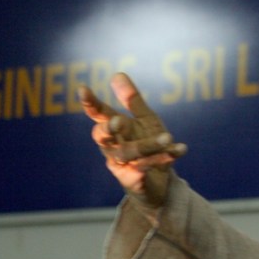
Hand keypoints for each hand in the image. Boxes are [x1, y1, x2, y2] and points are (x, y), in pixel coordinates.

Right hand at [79, 73, 186, 208]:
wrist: (159, 185)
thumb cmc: (148, 147)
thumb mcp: (144, 121)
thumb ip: (132, 100)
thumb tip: (117, 74)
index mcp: (114, 130)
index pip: (98, 115)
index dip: (90, 103)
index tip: (83, 89)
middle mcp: (113, 148)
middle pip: (106, 138)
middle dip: (109, 129)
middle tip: (117, 122)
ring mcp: (122, 167)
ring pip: (130, 154)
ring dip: (148, 145)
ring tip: (168, 136)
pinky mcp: (135, 183)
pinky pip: (147, 171)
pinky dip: (162, 162)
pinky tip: (175, 153)